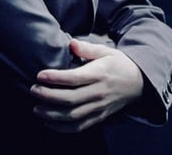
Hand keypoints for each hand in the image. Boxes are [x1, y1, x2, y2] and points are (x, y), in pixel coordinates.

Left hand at [30, 38, 145, 132]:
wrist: (138, 83)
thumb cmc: (118, 64)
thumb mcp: (106, 51)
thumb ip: (87, 48)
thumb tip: (71, 43)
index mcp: (99, 74)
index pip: (74, 78)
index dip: (55, 78)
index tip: (39, 75)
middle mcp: (99, 93)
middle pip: (70, 99)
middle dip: (48, 96)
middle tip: (33, 90)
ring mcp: (99, 107)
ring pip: (73, 116)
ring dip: (52, 115)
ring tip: (36, 109)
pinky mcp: (99, 117)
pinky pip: (79, 126)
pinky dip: (62, 128)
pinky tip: (48, 123)